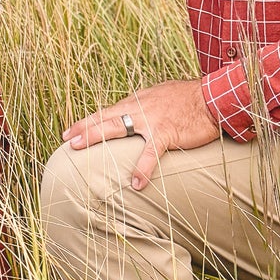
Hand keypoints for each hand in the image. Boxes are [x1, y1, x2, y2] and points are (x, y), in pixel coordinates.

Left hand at [63, 77, 219, 190]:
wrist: (213, 97)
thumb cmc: (189, 98)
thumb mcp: (161, 97)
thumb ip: (145, 106)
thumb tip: (134, 116)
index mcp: (138, 101)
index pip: (107, 112)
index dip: (88, 121)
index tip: (69, 131)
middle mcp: (139, 108)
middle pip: (105, 117)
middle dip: (83, 128)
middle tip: (66, 140)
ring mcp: (151, 120)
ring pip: (117, 127)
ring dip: (96, 138)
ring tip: (79, 150)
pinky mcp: (166, 132)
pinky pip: (150, 152)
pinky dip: (142, 168)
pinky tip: (135, 183)